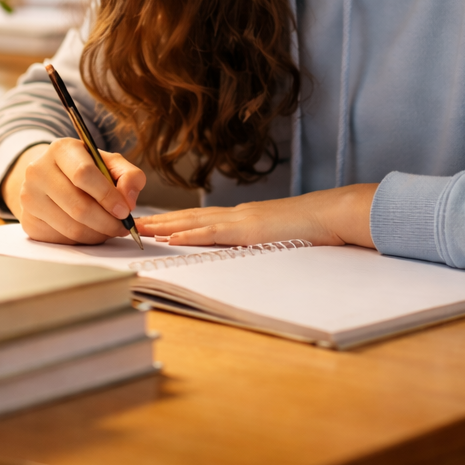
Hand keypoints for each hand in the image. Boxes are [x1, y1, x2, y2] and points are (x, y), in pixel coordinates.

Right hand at [2, 140, 145, 244]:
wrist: (51, 178)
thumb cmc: (86, 169)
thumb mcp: (111, 163)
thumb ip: (129, 176)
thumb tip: (128, 201)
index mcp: (61, 149)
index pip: (83, 174)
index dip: (108, 195)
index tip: (125, 210)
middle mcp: (38, 171)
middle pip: (78, 206)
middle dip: (106, 221)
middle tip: (122, 227)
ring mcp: (29, 197)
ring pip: (71, 227)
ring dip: (98, 234)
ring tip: (111, 229)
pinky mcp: (28, 221)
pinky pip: (62, 239)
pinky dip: (83, 240)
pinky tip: (92, 231)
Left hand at [134, 184, 378, 247]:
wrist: (331, 214)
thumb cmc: (313, 227)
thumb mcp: (280, 236)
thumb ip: (263, 240)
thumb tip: (252, 250)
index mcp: (245, 218)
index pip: (203, 217)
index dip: (177, 220)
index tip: (155, 223)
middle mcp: (238, 215)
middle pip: (191, 216)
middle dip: (161, 220)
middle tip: (133, 222)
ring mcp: (241, 220)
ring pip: (195, 222)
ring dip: (165, 226)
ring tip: (141, 228)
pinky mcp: (248, 230)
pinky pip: (212, 232)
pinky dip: (188, 234)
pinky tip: (170, 238)